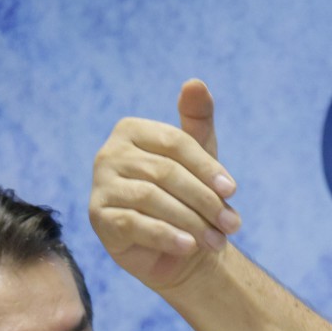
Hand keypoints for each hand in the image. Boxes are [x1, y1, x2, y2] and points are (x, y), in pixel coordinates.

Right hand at [90, 79, 240, 293]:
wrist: (176, 248)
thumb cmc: (189, 196)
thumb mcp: (200, 156)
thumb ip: (197, 119)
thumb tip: (195, 82)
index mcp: (132, 130)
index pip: (175, 143)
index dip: (207, 167)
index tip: (233, 191)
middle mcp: (109, 153)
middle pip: (166, 172)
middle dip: (204, 200)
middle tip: (232, 224)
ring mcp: (100, 184)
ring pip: (151, 198)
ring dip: (191, 221)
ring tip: (216, 240)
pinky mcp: (98, 217)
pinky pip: (134, 223)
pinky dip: (165, 236)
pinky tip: (189, 247)